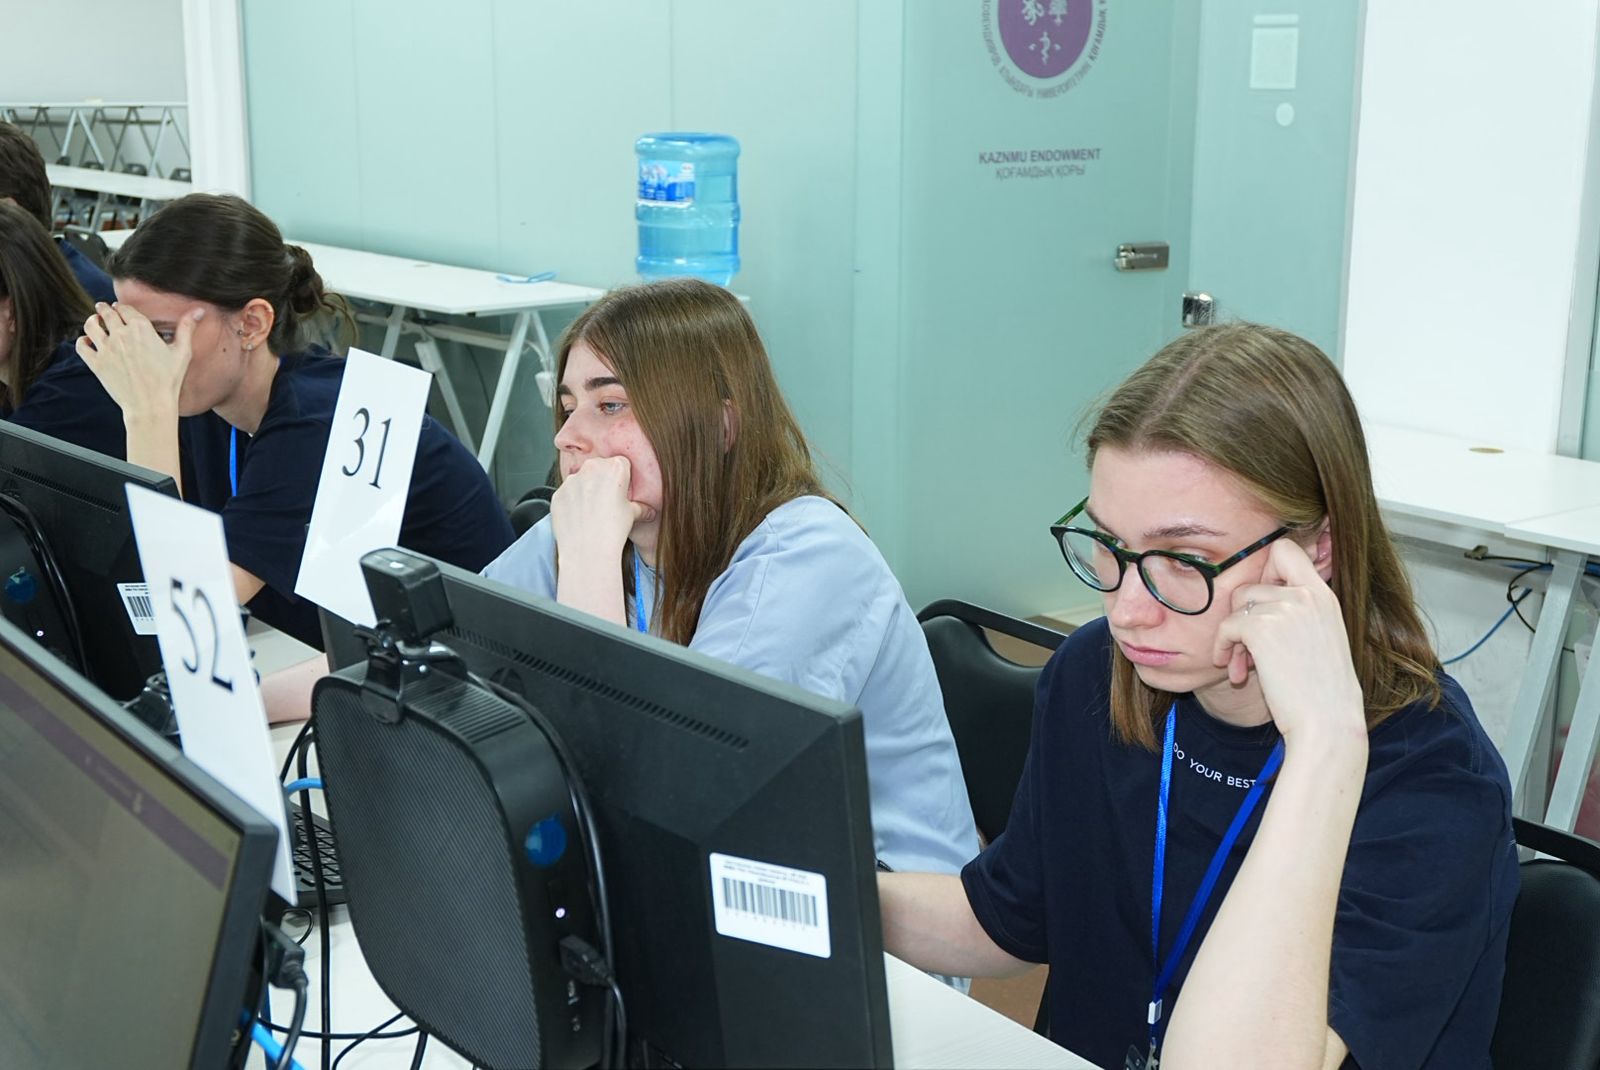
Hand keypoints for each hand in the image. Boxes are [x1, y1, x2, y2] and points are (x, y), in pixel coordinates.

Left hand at [76, 302, 199, 420]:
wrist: (150, 405)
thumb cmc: (169, 380)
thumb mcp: (182, 352)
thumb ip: (187, 328)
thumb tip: (199, 310)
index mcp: (141, 328)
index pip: (125, 308)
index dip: (122, 307)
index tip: (120, 308)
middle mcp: (120, 334)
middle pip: (106, 313)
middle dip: (104, 309)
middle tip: (103, 309)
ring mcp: (106, 348)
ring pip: (91, 325)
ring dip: (92, 321)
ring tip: (95, 322)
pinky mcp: (96, 363)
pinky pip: (81, 345)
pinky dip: (83, 341)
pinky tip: (88, 342)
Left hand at [550, 456, 646, 565]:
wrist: (587, 550)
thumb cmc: (612, 530)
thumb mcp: (632, 515)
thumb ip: (640, 508)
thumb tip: (648, 512)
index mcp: (614, 468)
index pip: (621, 463)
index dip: (623, 478)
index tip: (622, 490)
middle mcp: (591, 468)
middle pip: (599, 467)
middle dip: (603, 481)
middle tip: (607, 502)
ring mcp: (571, 480)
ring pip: (581, 480)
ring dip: (586, 491)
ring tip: (593, 513)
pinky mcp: (558, 493)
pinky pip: (567, 494)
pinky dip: (573, 503)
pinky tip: (580, 518)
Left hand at [1210, 539, 1365, 747]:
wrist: (1327, 723)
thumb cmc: (1320, 690)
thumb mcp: (1318, 637)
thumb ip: (1296, 612)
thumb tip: (1253, 599)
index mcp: (1323, 595)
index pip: (1285, 549)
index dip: (1265, 570)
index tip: (1262, 602)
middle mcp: (1307, 595)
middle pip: (1251, 580)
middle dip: (1243, 612)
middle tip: (1247, 643)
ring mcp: (1286, 609)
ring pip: (1237, 604)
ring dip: (1233, 635)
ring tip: (1244, 663)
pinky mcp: (1262, 628)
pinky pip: (1226, 626)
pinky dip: (1222, 646)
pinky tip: (1232, 667)